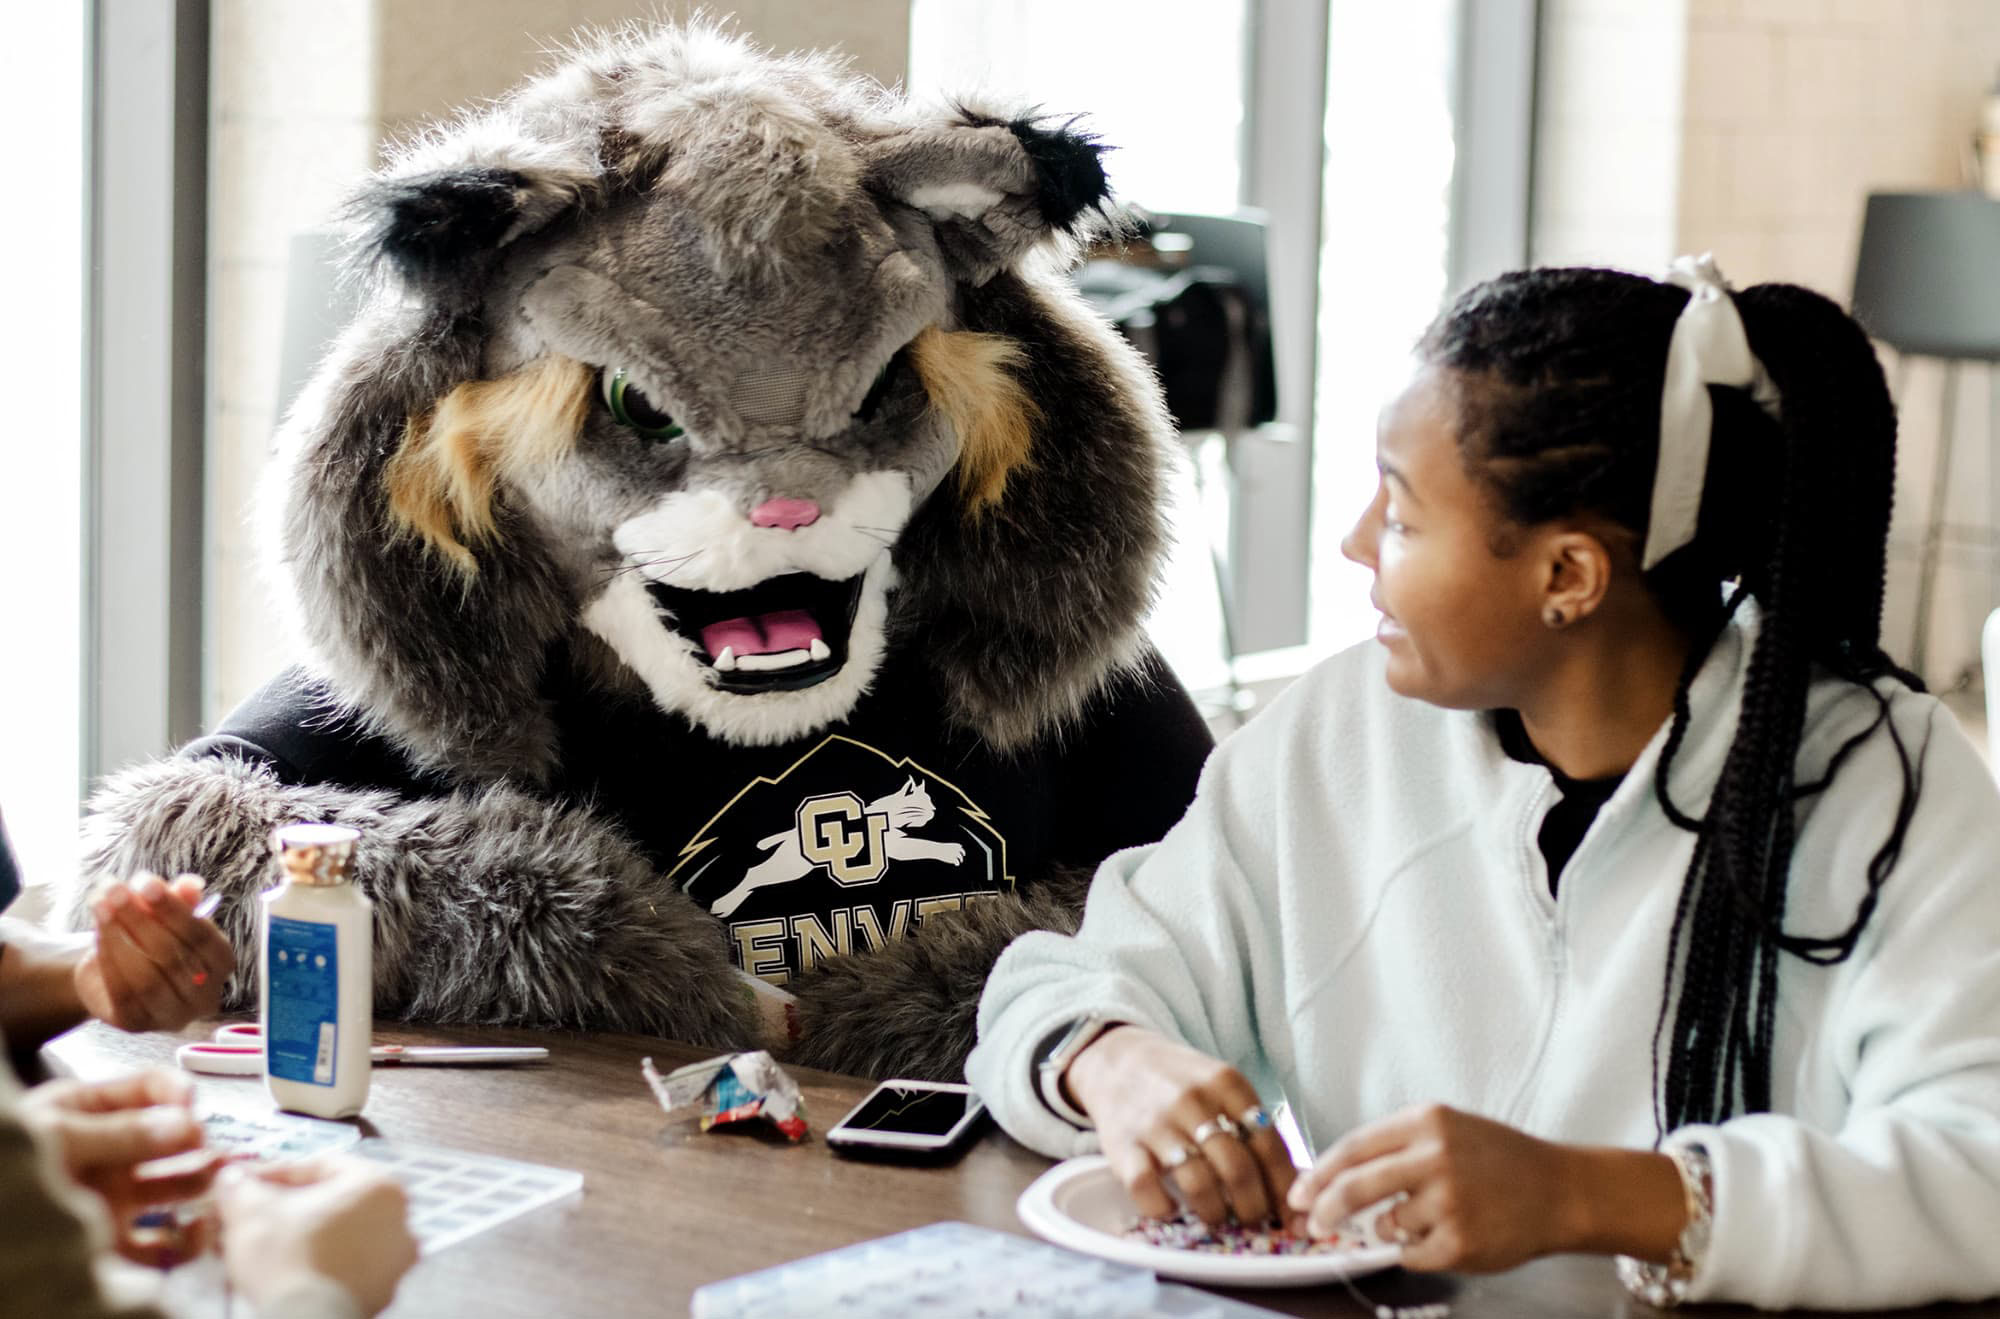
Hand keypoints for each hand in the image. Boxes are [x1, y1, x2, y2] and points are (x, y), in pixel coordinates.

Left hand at [19, 1068, 224, 1264]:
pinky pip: (162, 1242)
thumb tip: (185, 1123)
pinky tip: (199, 1231)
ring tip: (223, 1185)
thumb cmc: (6, 1163)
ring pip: (173, 1187)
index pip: (146, 1089)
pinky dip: (187, 1239)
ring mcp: (112, 1199)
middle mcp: (106, 1154)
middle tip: (219, 1150)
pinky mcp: (114, 1243)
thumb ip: (119, 1133)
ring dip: (202, 1184)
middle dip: (200, 1141)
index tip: (193, 1105)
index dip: (174, 1092)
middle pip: (169, 1138)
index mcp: (84, 1113)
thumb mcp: (56, 1138)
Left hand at [75, 872, 234, 1031]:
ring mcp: (172, 1015)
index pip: (202, 937)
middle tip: (115, 889)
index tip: (146, 882)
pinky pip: (122, 993)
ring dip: (119, 937)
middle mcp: (204, 996)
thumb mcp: (167, 915)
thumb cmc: (150, 940)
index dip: (174, 909)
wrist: (115, 977)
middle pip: (173, 956)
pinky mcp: (137, 1024)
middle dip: (140, 918)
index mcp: (221, 964)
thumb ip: (181, 900)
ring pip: (147, 977)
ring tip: (100, 905)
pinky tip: (96, 932)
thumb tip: (190, 885)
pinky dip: (108, 960)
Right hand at [216, 1158, 418, 1318]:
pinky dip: (316, 1265)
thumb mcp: (251, 1211)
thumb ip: (241, 1186)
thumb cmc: (286, 1255)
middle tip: (250, 1217)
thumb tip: (231, 1176)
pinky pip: (345, 1268)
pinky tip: (283, 1273)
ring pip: (339, 1237)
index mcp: (379, 1185)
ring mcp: (396, 1260)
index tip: (243, 1185)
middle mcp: (401, 1219)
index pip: (321, 1167)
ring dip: (301, 1238)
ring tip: (260, 1247)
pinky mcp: (383, 1293)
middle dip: (287, 1208)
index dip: (275, 1174)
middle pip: (333, 1203)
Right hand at [1063, 1024, 1296, 1228]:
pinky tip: (1172, 1208)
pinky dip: (1163, 1208)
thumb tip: (1293, 1182)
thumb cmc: (1180, 1081)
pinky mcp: (1123, 1144)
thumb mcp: (1221, 1085)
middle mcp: (1192, 1100)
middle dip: (1254, 1207)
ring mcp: (1156, 1123)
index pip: (1268, 1142)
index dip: (1283, 1185)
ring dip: (1216, 1212)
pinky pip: (1147, 1189)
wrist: (1118, 1059)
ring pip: (1199, 1183)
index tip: (1290, 1211)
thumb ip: (1251, 1123)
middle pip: (1238, 1168)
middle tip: (1255, 1220)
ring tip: (1218, 1217)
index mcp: (1226, 1082)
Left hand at [1286, 1103, 1583, 1271]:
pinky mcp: (1460, 1241)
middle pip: (1355, 1187)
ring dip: (1395, 1228)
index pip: (1353, 1147)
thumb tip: (1332, 1178)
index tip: (1299, 1192)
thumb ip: (1395, 1149)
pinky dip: (1420, 1249)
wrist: (1561, 1190)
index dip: (1318, 1173)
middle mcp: (1436, 1157)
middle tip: (1314, 1223)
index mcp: (1426, 1122)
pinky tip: (1451, 1233)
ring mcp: (1449, 1201)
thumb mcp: (1446, 1130)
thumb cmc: (1498, 1160)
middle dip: (1326, 1209)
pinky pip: (1413, 1254)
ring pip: (1388, 1224)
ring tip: (1435, 1215)